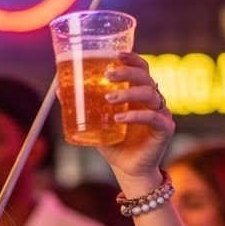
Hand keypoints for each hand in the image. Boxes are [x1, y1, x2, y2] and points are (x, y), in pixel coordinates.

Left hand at [97, 51, 174, 191]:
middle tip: (108, 75)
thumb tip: (59, 90)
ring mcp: (161, 113)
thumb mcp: (96, 124)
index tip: (116, 54)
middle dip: (127, 72)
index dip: (132, 59)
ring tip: (109, 99)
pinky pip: (153, 117)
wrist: (128, 171)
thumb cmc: (115, 145)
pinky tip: (119, 118)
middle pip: (146, 77)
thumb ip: (83, 108)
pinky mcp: (164, 129)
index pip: (141, 69)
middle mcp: (153, 100)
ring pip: (150, 94)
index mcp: (139, 95)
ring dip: (128, 93)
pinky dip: (136, 116)